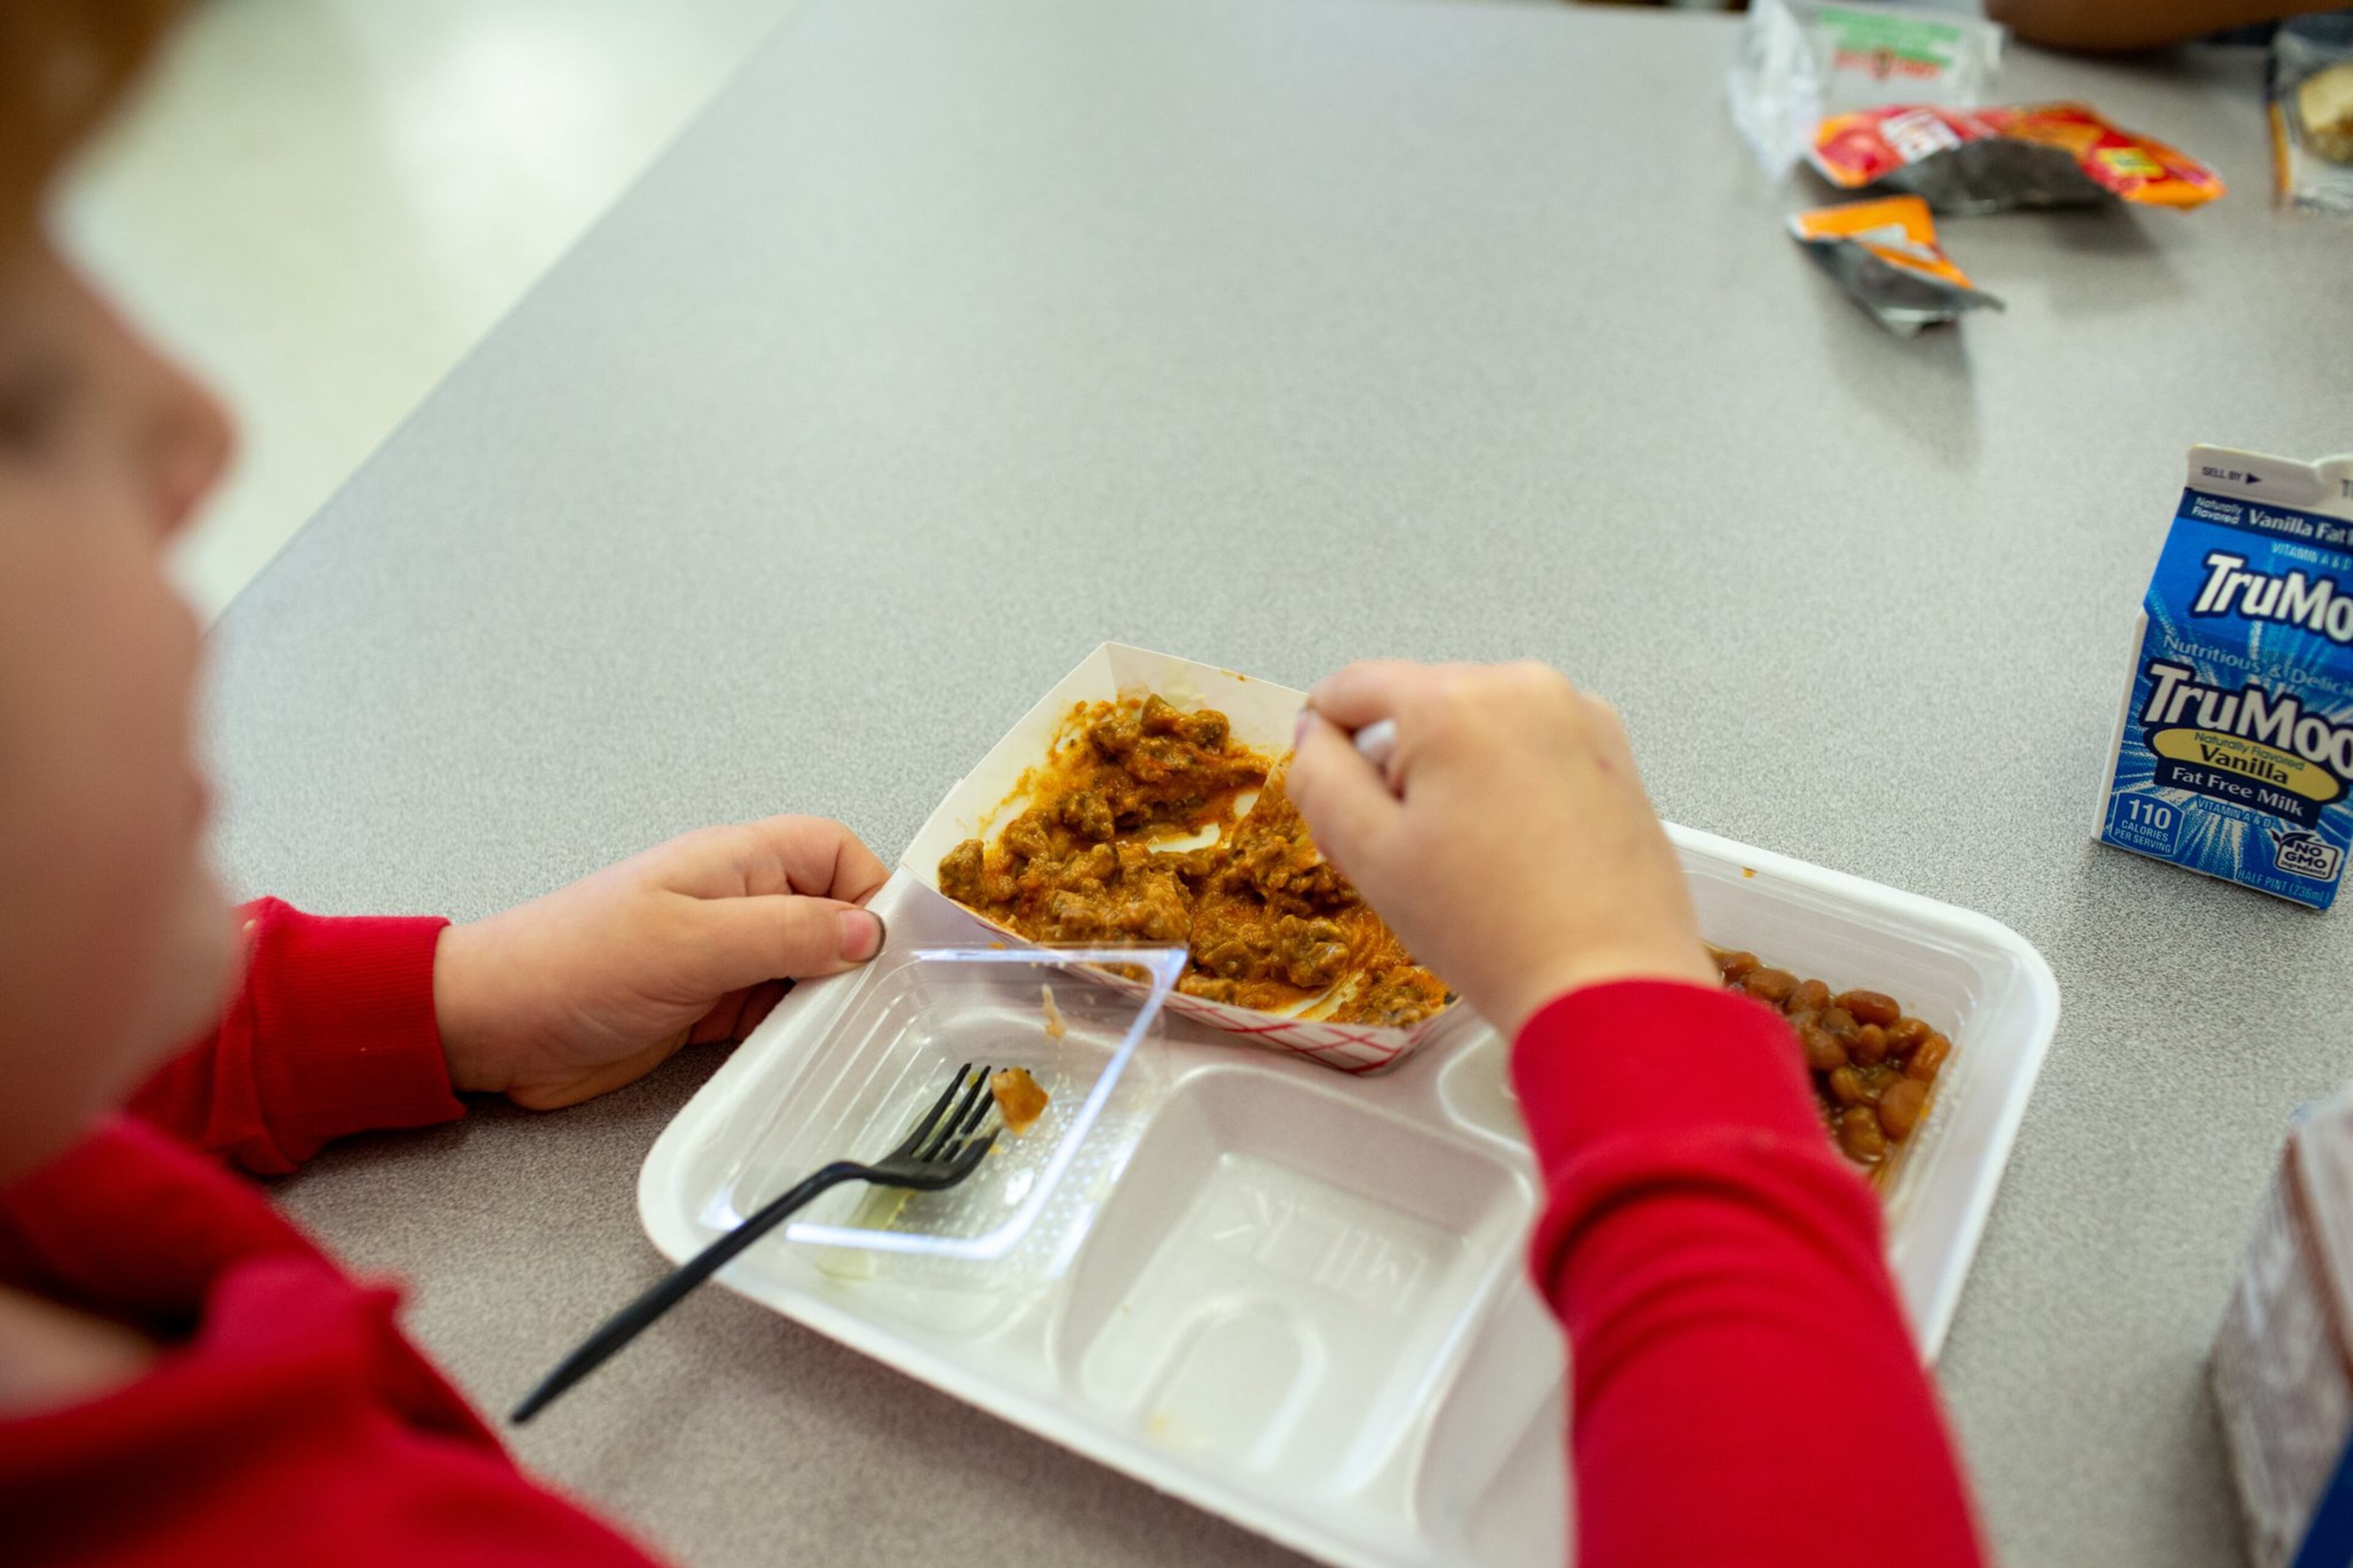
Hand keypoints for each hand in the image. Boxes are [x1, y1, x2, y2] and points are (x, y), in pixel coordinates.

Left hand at [433, 817, 890, 1108]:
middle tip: (886, 1006)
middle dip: (861, 954)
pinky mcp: (709, 1008)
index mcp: (735, 864)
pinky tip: (811, 1058)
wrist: (491, 1027)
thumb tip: (868, 931)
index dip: (871, 890)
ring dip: (831, 1000)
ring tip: (854, 1039)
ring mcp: (724, 957)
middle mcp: (738, 904)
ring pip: (809, 968)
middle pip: (831, 913)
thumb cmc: (574, 964)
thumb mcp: (691, 944)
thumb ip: (784, 934)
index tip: (893, 949)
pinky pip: (776, 1013)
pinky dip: (798, 1034)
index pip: (835, 851)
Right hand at [1286, 660, 1715, 1037]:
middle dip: (1395, 769)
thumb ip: (1319, 778)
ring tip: (1463, 863)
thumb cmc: (1497, 931)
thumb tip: (1313, 735)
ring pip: (1474, 727)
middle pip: (1415, 706)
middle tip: (1399, 856)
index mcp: (1454, 702)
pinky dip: (1506, 784)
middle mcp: (1522, 687)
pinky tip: (1511, 854)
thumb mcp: (1368, 855)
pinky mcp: (1612, 751)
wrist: (1610, 985)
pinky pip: (1528, 745)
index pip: (1350, 688)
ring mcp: (1577, 716)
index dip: (1326, 746)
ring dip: (1451, 777)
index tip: (1335, 801)